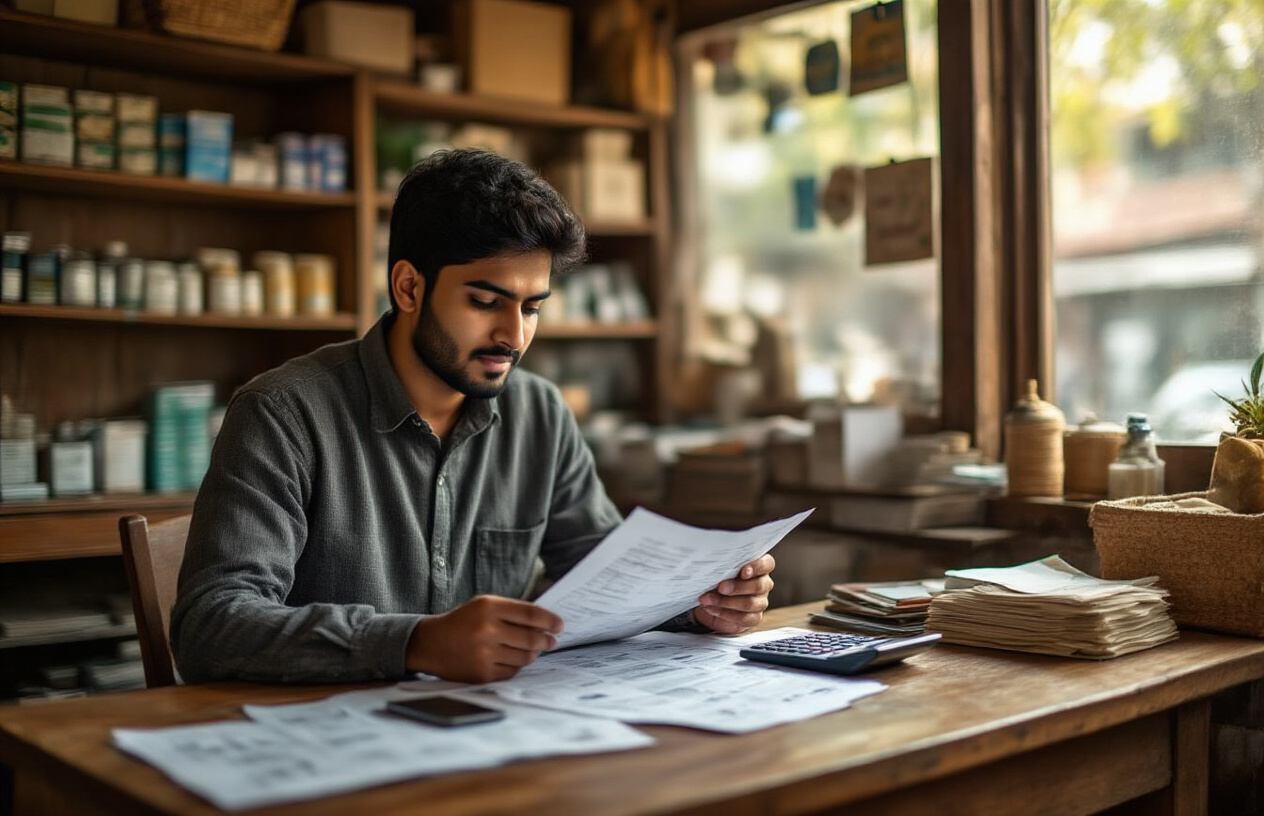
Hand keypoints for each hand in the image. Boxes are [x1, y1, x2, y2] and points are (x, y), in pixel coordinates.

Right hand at [405, 595, 562, 682]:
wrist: (431, 643)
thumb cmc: (463, 622)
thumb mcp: (484, 605)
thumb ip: (513, 611)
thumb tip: (546, 622)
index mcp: (489, 607)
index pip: (531, 614)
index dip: (550, 620)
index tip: (560, 625)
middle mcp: (487, 630)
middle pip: (532, 638)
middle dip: (547, 640)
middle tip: (552, 641)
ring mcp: (484, 654)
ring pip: (525, 657)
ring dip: (534, 654)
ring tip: (534, 649)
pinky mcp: (482, 674)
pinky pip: (512, 671)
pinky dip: (517, 666)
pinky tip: (514, 659)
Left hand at [692, 554, 774, 633]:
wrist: (710, 602)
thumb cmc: (717, 579)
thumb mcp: (719, 570)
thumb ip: (723, 567)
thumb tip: (713, 566)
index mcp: (759, 567)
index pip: (767, 564)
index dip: (757, 567)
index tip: (743, 572)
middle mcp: (763, 584)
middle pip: (758, 585)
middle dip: (737, 587)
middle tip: (720, 587)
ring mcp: (760, 602)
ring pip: (750, 603)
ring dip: (726, 602)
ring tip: (708, 599)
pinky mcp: (753, 618)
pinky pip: (743, 618)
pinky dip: (724, 613)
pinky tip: (711, 608)